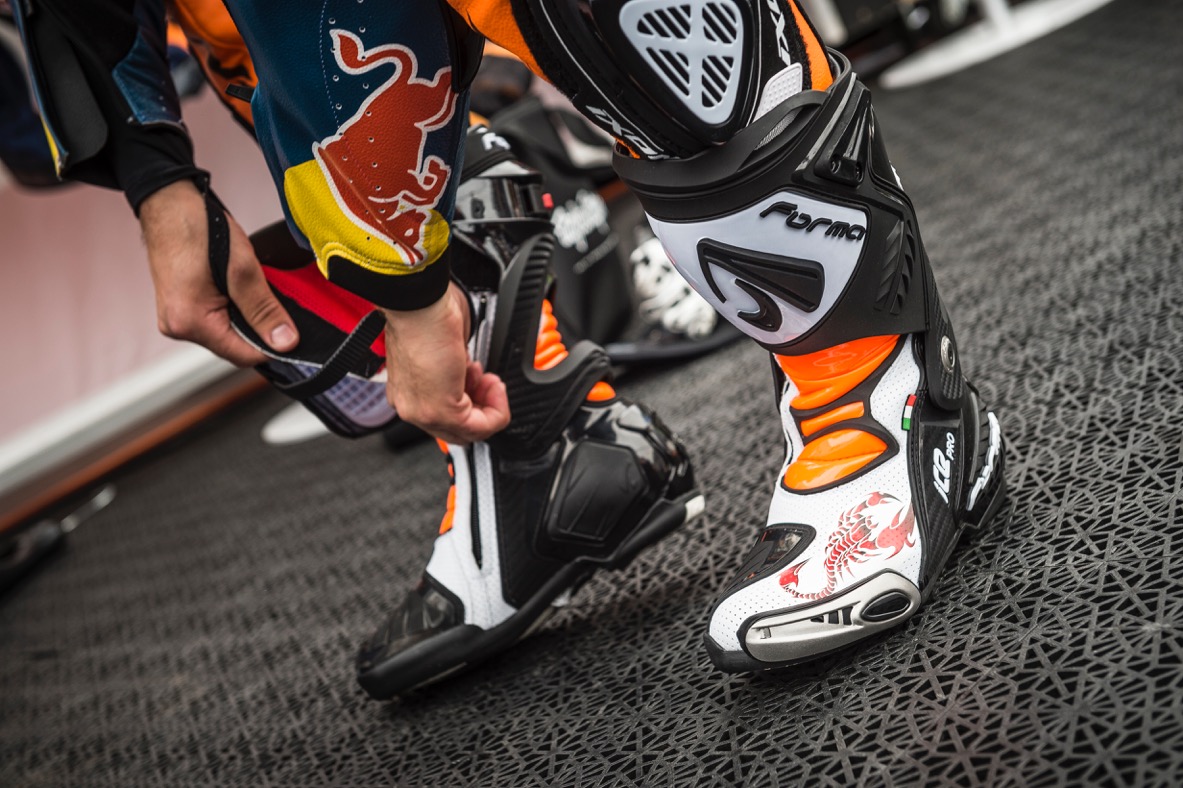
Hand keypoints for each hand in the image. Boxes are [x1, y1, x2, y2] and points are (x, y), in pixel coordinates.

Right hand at [140, 180, 298, 365]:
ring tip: (251, 286)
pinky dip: (233, 307)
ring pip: (227, 332)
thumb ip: (264, 310)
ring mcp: (176, 317)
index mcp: (189, 323)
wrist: (168, 202)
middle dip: (259, 327)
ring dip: (246, 316)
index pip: (243, 355)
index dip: (272, 345)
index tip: (294, 331)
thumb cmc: (198, 227)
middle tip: (272, 298)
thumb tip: (285, 342)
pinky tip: (238, 287)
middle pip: (234, 345)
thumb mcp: (243, 271)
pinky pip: (214, 319)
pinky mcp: (180, 306)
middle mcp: (177, 326)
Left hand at [383, 283, 510, 444]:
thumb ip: (456, 371)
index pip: (445, 418)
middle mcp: (412, 407)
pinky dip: (497, 409)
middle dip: (483, 407)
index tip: (481, 380)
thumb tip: (472, 374)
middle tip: (490, 382)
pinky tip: (494, 385)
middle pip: (458, 430)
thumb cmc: (425, 314)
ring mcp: (424, 413)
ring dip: (492, 406)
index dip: (472, 401)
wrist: (418, 306)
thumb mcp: (445, 350)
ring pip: (471, 432)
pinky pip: (480, 426)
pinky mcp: (440, 411)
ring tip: (491, 380)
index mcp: (408, 393)